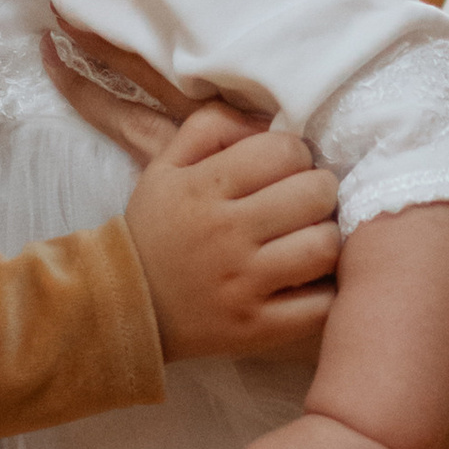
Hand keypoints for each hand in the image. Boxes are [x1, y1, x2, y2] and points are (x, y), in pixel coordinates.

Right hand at [120, 106, 340, 362]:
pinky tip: (306, 280)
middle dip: (319, 192)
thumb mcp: (166, 165)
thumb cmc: (157, 229)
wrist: (123, 306)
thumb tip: (271, 121)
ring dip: (325, 239)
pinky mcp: (257, 328)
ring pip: (325, 246)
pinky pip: (322, 303)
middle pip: (316, 194)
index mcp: (202, 187)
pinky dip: (325, 290)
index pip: (285, 150)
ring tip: (306, 240)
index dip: (296, 154)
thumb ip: (214, 126)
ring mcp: (243, 284)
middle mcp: (225, 234)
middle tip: (304, 204)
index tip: (286, 169)